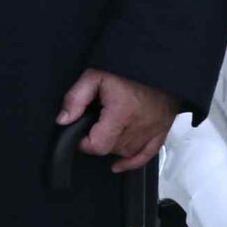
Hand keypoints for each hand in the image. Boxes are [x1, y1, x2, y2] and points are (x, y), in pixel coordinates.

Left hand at [58, 69, 182, 175]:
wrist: (158, 61)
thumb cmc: (126, 67)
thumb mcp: (94, 76)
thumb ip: (75, 99)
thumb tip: (63, 120)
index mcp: (121, 113)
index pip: (98, 145)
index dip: (83, 143)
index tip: (79, 133)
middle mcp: (140, 125)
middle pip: (111, 149)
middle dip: (97, 141)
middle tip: (92, 126)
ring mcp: (154, 129)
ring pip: (127, 152)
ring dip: (113, 147)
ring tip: (106, 132)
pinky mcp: (163, 128)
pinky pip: (149, 154)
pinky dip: (134, 161)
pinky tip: (121, 164)